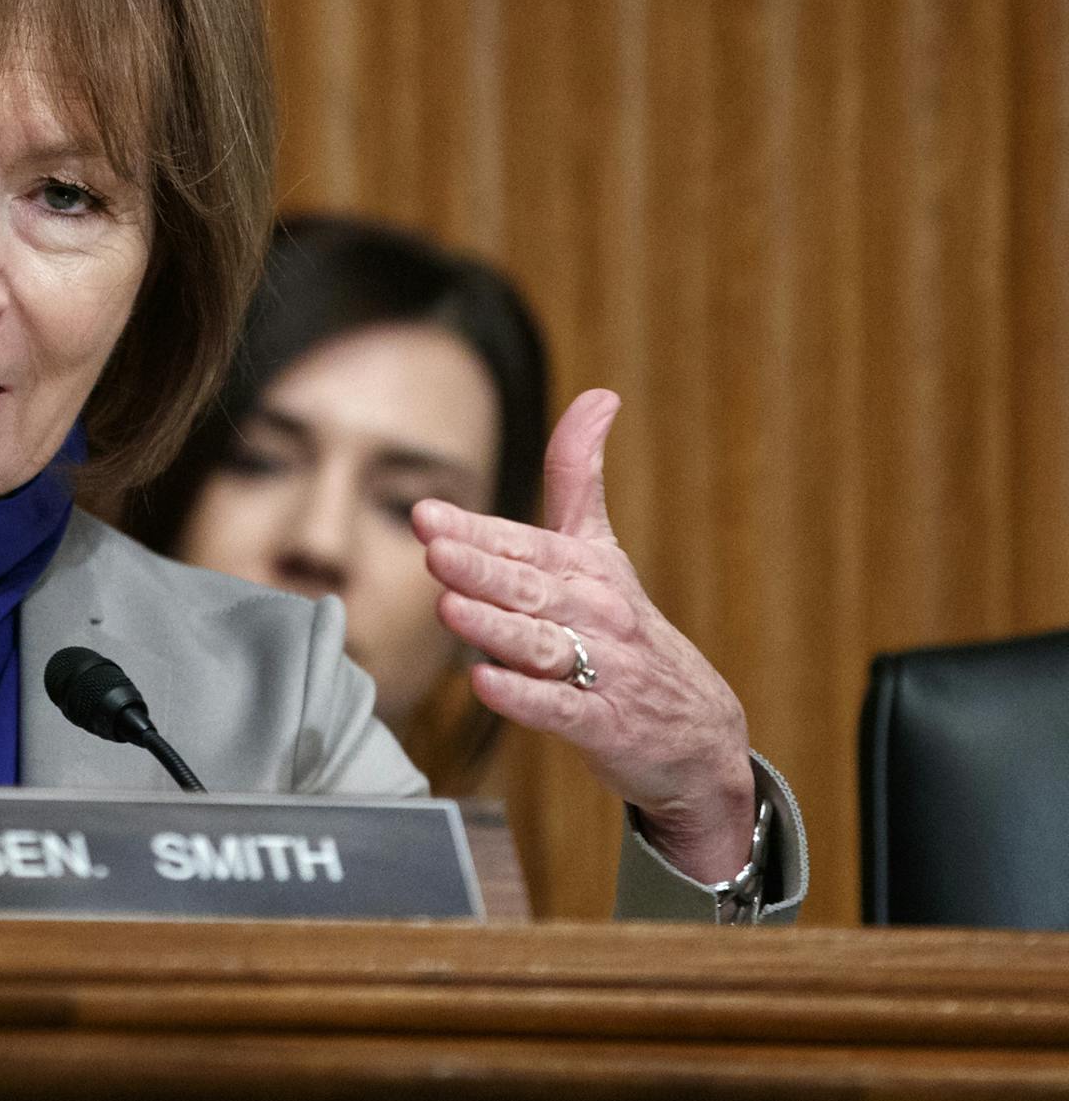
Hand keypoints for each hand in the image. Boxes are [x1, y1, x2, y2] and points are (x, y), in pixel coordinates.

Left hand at [411, 390, 756, 883]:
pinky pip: (561, 708)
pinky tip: (484, 683)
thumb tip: (599, 393)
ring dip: (495, 627)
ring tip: (450, 609)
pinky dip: (523, 697)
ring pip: (540, 645)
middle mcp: (595, 612)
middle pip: (529, 588)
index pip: (522, 544)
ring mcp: (603, 669)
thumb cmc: (625, 628)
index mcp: (586, 568)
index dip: (473, 531)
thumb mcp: (603, 550)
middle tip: (434, 549)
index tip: (426, 516)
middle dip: (480, 568)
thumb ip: (580, 477)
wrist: (696, 729)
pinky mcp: (604, 723)